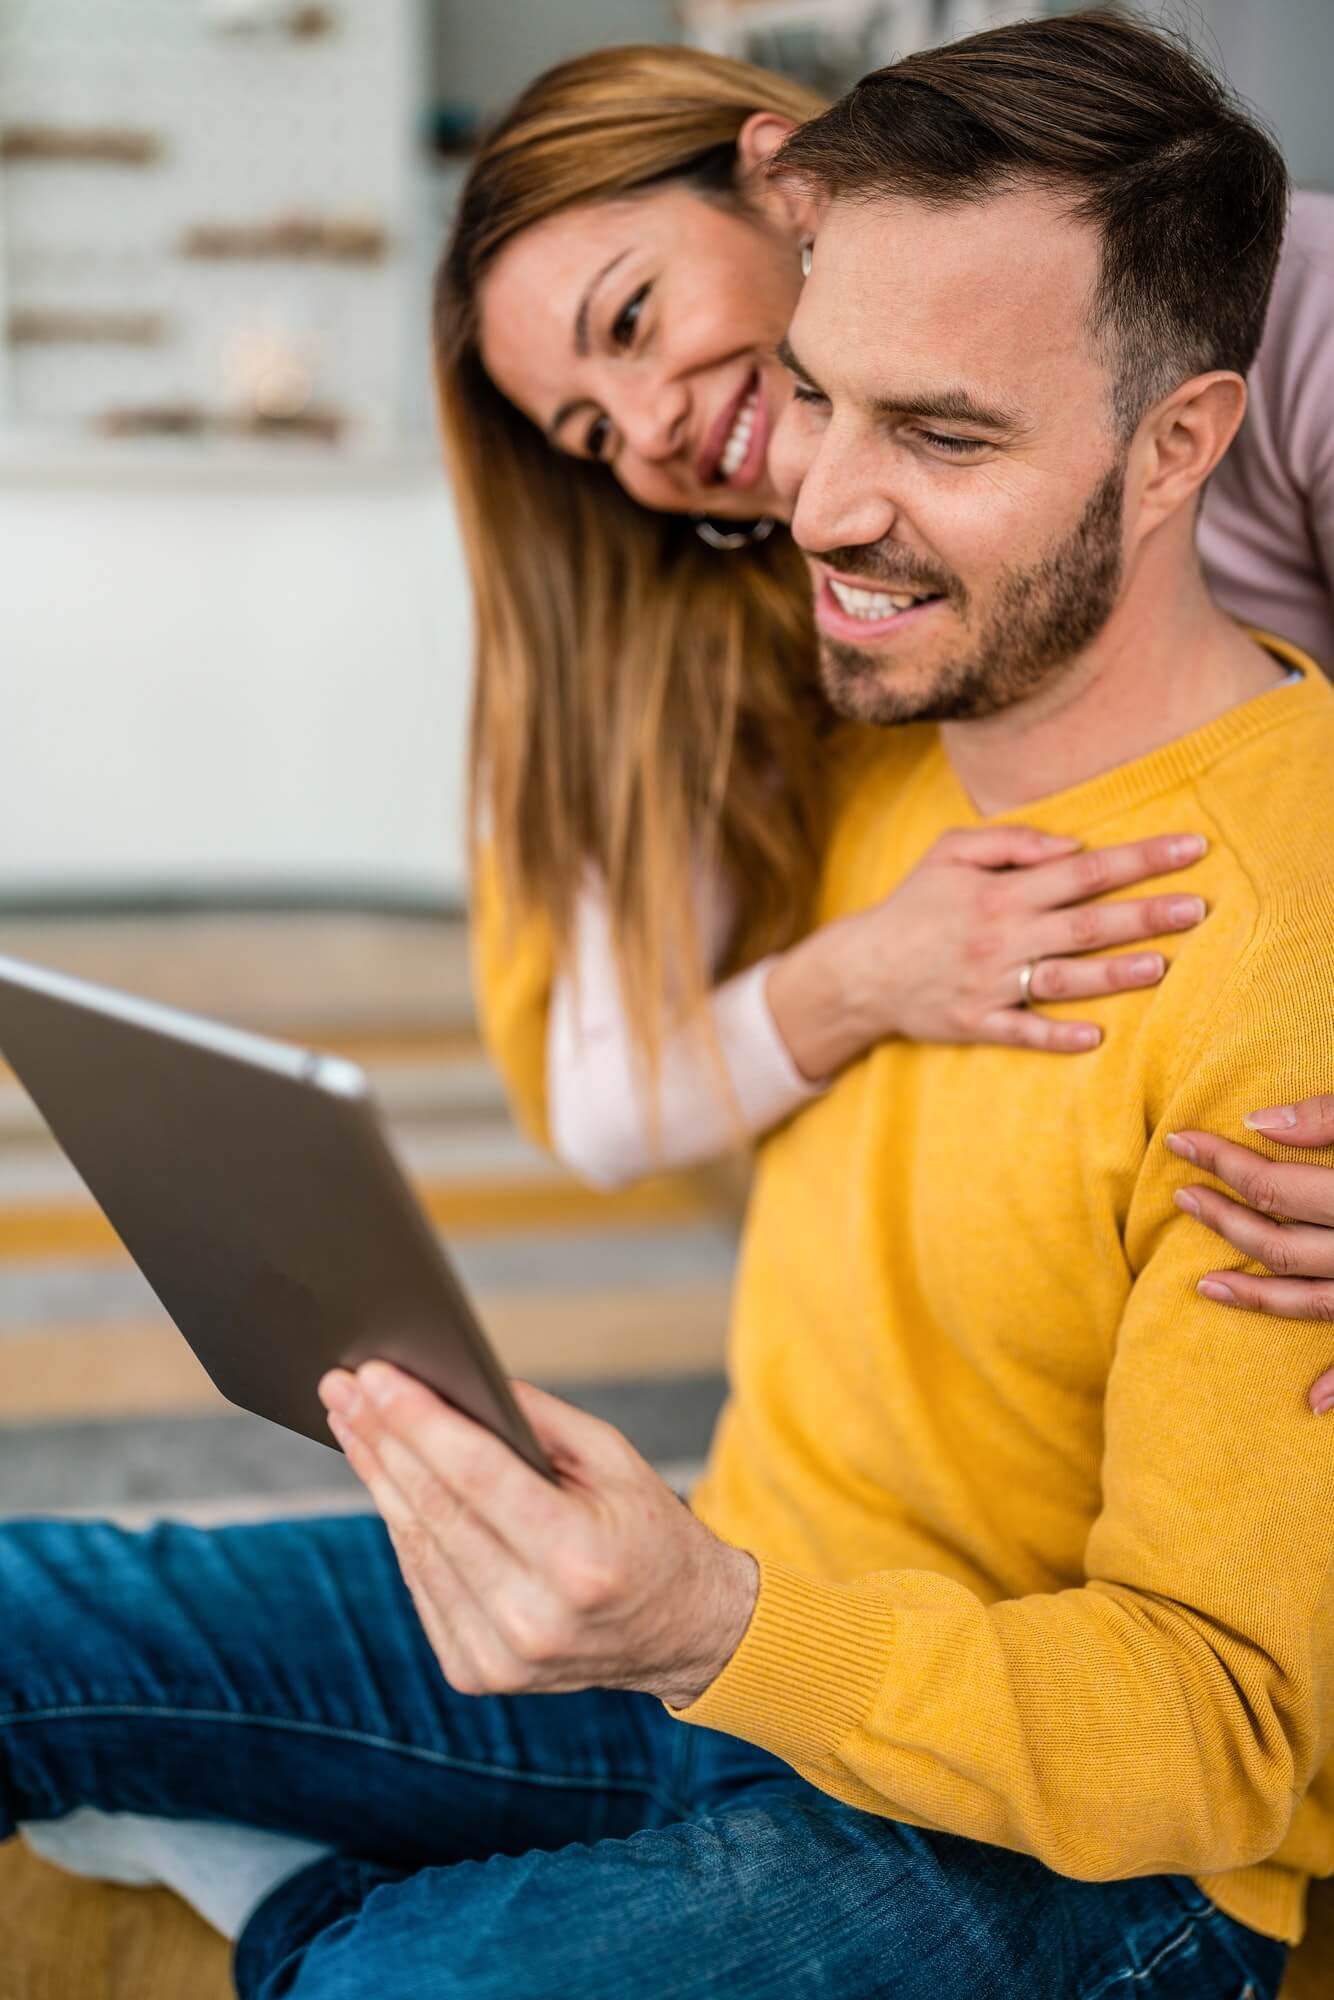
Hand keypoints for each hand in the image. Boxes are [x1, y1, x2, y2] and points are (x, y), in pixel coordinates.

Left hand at [317, 1363, 758, 1707]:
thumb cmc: (649, 1532)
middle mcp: (535, 1618)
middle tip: (343, 1386)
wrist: (681, 1631)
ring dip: (377, 1476)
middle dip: (382, 1438)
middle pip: (435, 1509)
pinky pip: (421, 1581)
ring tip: (351, 1421)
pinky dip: (401, 1525)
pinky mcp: (476, 1672)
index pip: (476, 1476)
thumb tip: (458, 1382)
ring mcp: (500, 1655)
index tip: (373, 1375)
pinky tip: (383, 1478)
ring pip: (416, 1546)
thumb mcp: (614, 1458)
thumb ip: (538, 1419)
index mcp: (579, 1561)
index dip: (418, 1421)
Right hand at [766, 826, 1208, 1079]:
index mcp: (1001, 891)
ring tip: (1161, 965)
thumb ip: (1010, 841)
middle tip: (1198, 908)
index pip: (1084, 870)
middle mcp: (1002, 936)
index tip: (1190, 849)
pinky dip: (1057, 1037)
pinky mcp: (977, 1023)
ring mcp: (990, 984)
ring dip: (1114, 974)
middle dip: (1145, 914)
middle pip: (1085, 924)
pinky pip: (1022, 1033)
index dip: (1139, 858)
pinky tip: (1096, 1037)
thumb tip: (1072, 847)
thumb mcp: (949, 850)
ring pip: (1063, 979)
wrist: (860, 969)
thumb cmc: (914, 904)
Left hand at [1166, 1094, 1333, 1409]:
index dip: (1221, 1161)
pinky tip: (1311, 1402)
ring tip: (1206, 1286)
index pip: (1274, 1186)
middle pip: (1280, 1244)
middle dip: (1224, 1220)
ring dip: (1257, 1297)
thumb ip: (1333, 1116)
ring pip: (1311, 1301)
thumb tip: (1260, 1122)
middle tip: (1179, 1197)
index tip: (1177, 1140)